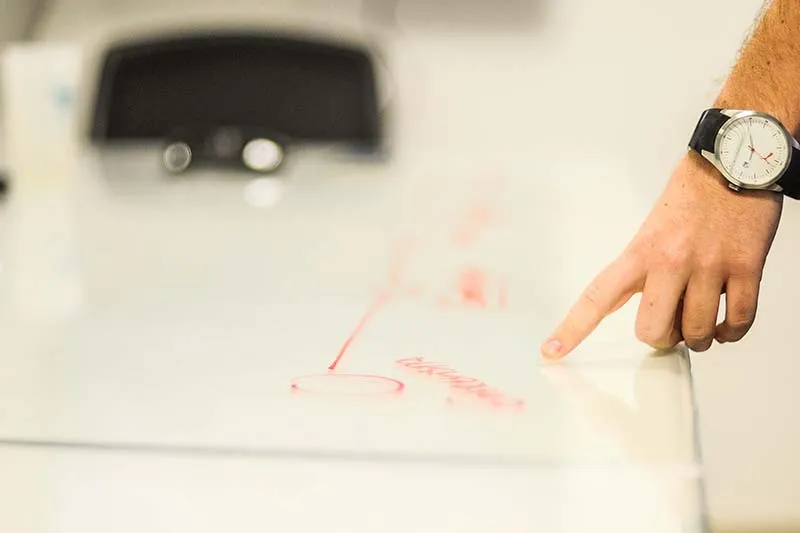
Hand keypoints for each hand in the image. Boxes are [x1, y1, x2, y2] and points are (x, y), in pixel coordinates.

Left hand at [541, 152, 782, 357]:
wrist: (738, 158)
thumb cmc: (693, 195)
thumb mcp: (653, 228)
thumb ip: (642, 268)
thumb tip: (637, 307)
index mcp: (640, 251)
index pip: (597, 296)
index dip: (572, 328)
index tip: (550, 351)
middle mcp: (670, 260)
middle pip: (652, 330)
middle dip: (661, 338)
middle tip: (670, 325)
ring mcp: (710, 265)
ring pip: (696, 333)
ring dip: (698, 337)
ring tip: (700, 321)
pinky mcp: (746, 267)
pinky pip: (738, 321)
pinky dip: (730, 332)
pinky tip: (724, 324)